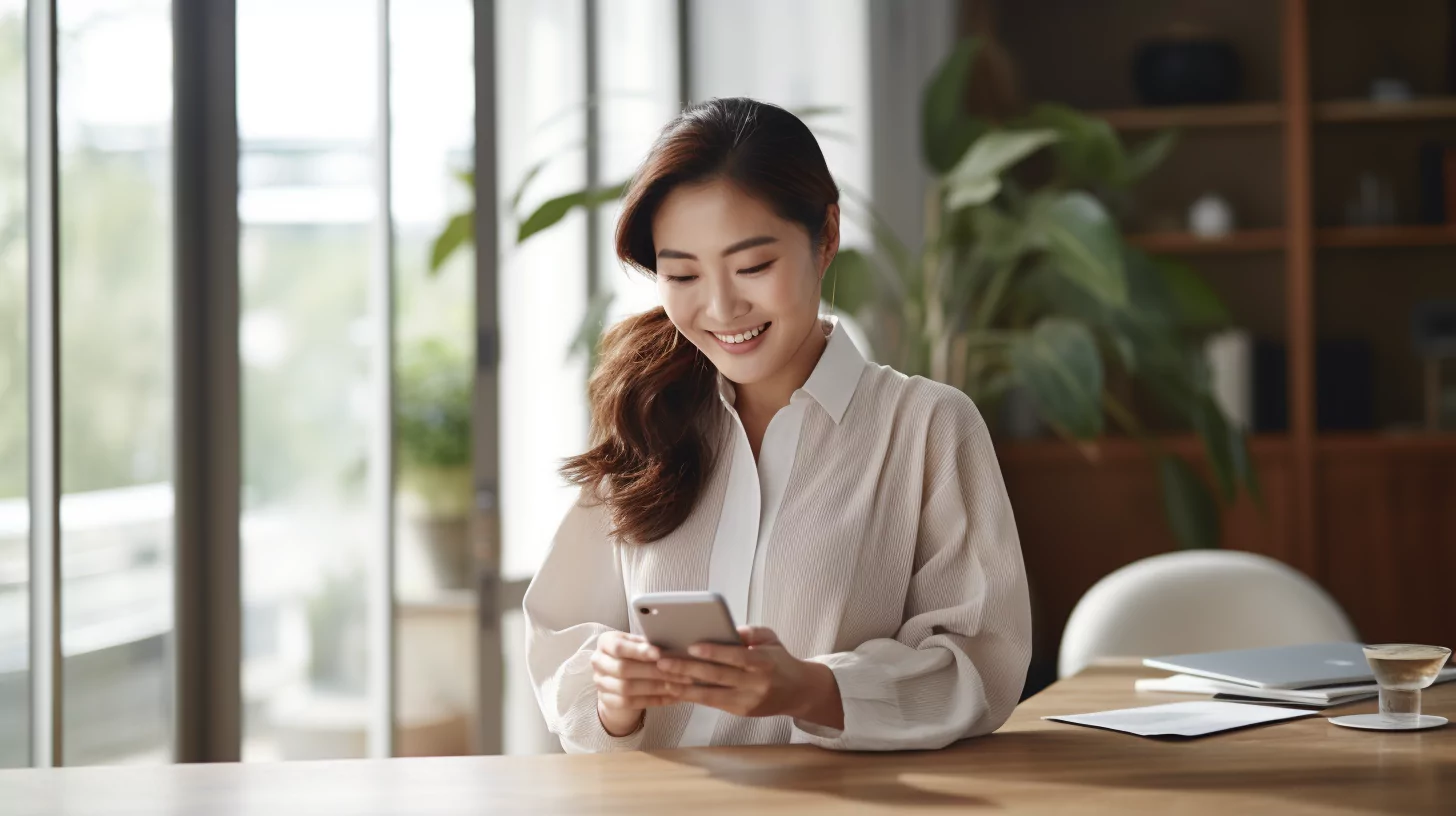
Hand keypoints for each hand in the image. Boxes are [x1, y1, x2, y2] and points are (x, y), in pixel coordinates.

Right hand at [591, 631, 690, 736]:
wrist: (618, 679)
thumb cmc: (634, 656)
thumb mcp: (638, 644)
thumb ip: (648, 644)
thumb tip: (671, 647)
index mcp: (605, 642)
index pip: (619, 647)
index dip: (638, 651)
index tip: (659, 653)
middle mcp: (598, 661)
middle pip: (624, 669)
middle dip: (653, 671)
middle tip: (678, 673)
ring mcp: (600, 682)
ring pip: (627, 688)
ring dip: (656, 687)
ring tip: (678, 686)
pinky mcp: (607, 700)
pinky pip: (631, 703)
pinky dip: (653, 700)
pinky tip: (671, 698)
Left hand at [656, 626, 843, 728]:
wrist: (799, 691)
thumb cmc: (779, 659)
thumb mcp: (771, 638)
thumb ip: (750, 632)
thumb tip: (725, 629)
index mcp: (763, 662)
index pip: (735, 656)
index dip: (714, 652)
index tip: (692, 646)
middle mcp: (756, 684)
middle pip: (718, 676)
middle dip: (688, 669)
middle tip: (663, 662)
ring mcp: (748, 701)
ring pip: (712, 695)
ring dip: (685, 687)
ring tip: (664, 679)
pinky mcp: (742, 712)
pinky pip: (714, 703)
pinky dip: (694, 696)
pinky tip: (678, 689)